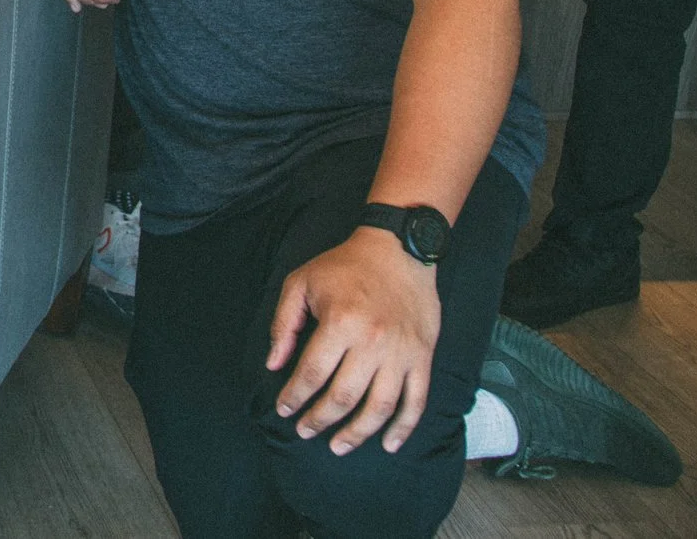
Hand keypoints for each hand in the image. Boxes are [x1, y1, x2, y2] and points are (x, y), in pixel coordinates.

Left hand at [266, 228, 441, 455]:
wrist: (398, 250)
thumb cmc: (345, 266)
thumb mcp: (301, 283)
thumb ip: (283, 324)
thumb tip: (274, 365)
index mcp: (340, 322)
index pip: (312, 373)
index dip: (294, 396)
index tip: (284, 409)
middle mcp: (372, 342)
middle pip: (343, 397)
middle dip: (319, 420)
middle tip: (305, 431)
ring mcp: (401, 352)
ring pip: (379, 407)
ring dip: (357, 433)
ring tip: (338, 446)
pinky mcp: (422, 357)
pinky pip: (416, 401)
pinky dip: (403, 428)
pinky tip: (388, 445)